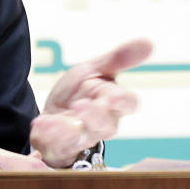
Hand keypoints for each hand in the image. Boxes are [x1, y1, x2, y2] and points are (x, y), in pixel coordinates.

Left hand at [30, 39, 152, 166]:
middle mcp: (102, 123)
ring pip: (82, 137)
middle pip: (106, 125)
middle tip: (81, 106)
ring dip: (70, 128)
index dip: (123, 101)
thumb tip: (149, 42)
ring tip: (58, 119)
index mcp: (113, 101)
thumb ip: (119, 58)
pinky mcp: (61, 146)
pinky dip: (48, 133)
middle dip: (95, 116)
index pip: (127, 104)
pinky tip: (40, 123)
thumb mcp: (96, 69)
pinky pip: (57, 144)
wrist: (55, 111)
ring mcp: (82, 137)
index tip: (114, 97)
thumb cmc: (82, 91)